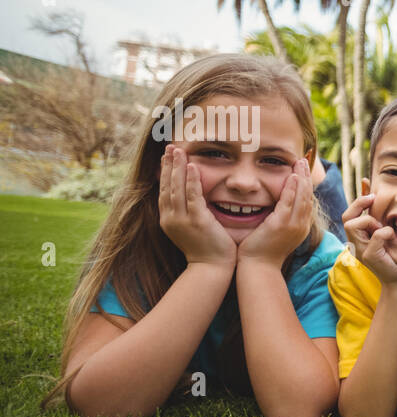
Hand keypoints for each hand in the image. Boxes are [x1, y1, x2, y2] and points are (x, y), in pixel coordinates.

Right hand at [158, 145, 235, 266]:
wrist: (211, 269)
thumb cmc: (206, 250)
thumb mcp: (192, 229)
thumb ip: (189, 213)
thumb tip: (192, 199)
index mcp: (168, 220)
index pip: (164, 191)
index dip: (165, 173)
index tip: (167, 157)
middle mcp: (171, 218)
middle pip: (167, 186)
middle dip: (168, 165)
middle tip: (169, 147)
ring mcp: (182, 220)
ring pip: (177, 188)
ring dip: (177, 167)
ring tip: (178, 150)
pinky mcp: (197, 222)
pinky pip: (193, 197)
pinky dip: (191, 181)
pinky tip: (192, 166)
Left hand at [237, 158, 313, 264]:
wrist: (258, 268)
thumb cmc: (262, 252)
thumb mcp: (276, 234)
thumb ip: (279, 220)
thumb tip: (276, 209)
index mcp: (300, 227)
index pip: (306, 201)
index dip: (306, 185)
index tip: (302, 171)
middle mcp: (301, 225)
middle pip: (307, 196)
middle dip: (306, 177)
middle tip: (303, 161)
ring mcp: (293, 225)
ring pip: (302, 197)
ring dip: (301, 178)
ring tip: (299, 163)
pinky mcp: (282, 224)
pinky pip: (290, 202)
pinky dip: (292, 188)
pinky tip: (293, 176)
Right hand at [341, 194, 396, 285]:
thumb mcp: (388, 232)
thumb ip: (381, 217)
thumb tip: (374, 192)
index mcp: (359, 238)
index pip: (348, 215)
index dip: (357, 201)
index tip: (373, 195)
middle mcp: (356, 244)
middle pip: (346, 218)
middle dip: (359, 205)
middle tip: (374, 199)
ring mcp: (360, 251)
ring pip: (353, 225)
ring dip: (369, 220)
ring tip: (383, 228)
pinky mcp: (370, 256)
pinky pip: (375, 236)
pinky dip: (384, 232)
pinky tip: (393, 236)